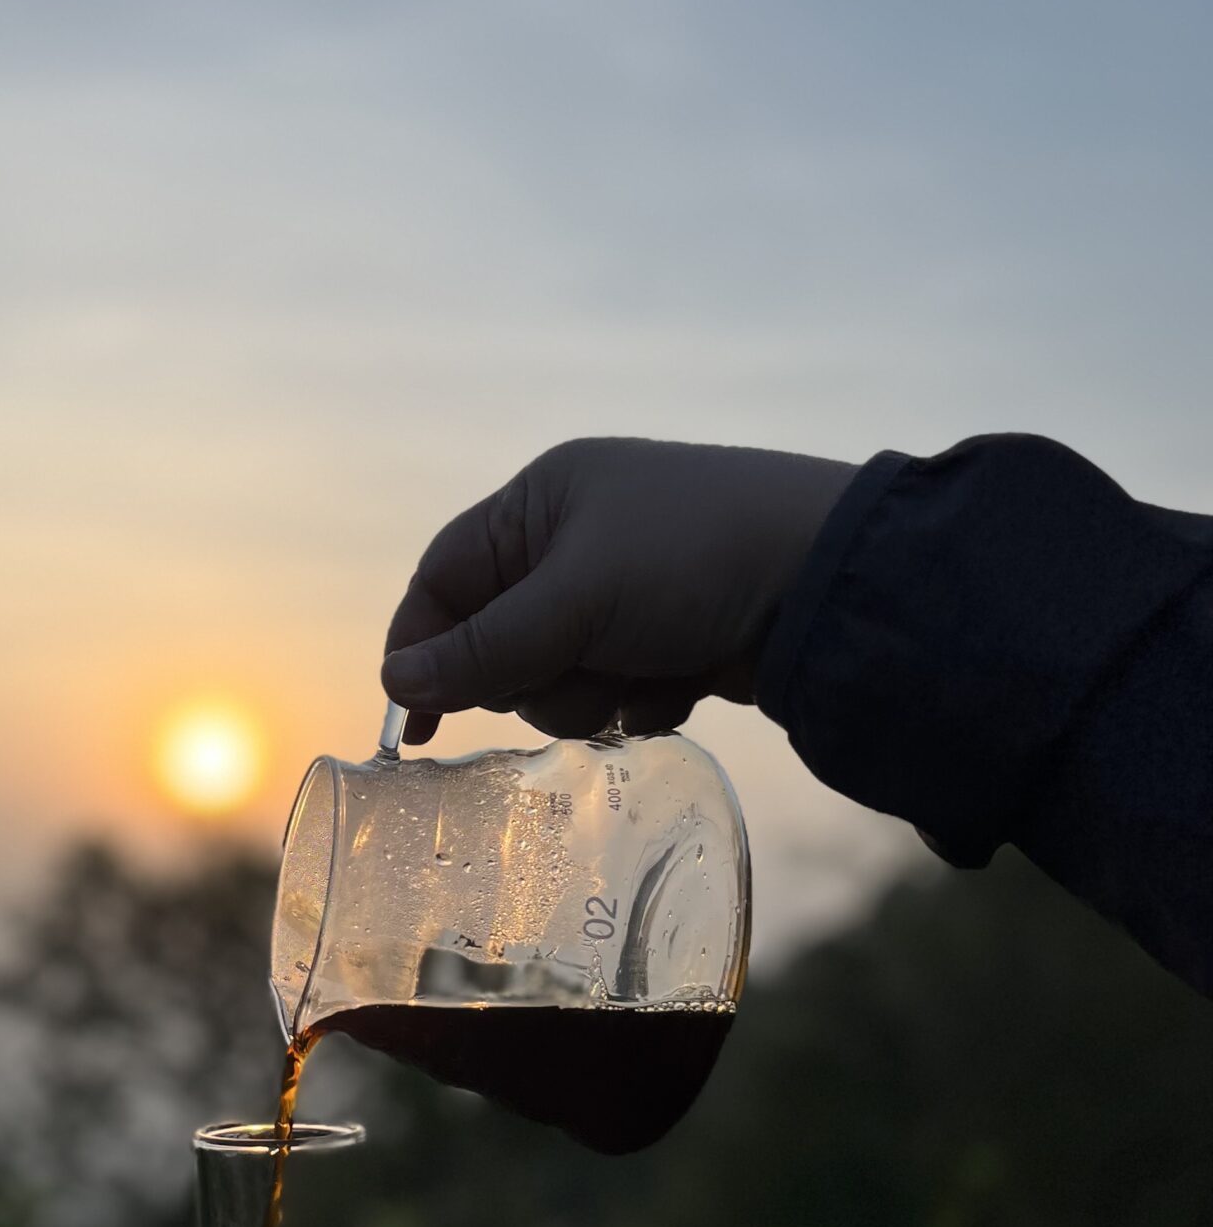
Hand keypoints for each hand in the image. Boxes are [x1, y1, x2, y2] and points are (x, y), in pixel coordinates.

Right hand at [380, 436, 857, 741]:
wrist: (830, 581)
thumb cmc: (693, 558)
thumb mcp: (576, 600)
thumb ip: (484, 648)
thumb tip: (396, 679)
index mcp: (542, 503)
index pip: (446, 578)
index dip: (425, 646)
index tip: (416, 723)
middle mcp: (577, 541)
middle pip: (499, 641)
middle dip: (534, 673)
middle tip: (581, 665)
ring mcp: (626, 594)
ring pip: (557, 678)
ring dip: (592, 692)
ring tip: (645, 673)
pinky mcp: (670, 640)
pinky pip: (616, 693)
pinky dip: (641, 699)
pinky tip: (684, 684)